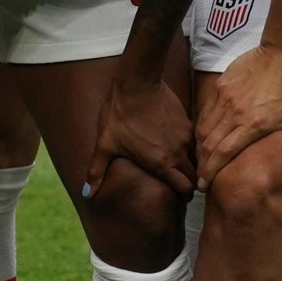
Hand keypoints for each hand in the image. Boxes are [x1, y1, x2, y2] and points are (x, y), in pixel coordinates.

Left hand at [82, 71, 196, 203]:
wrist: (137, 84)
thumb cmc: (119, 115)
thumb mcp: (105, 144)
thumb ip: (97, 171)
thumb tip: (86, 194)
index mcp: (161, 164)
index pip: (185, 190)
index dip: (184, 196)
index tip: (179, 196)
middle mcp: (178, 153)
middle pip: (194, 177)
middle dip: (189, 183)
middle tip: (181, 183)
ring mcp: (185, 137)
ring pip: (195, 158)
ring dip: (190, 164)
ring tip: (178, 164)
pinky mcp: (187, 122)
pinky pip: (193, 141)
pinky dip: (188, 146)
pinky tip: (175, 143)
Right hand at [194, 45, 281, 187]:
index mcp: (254, 123)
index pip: (223, 152)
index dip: (211, 171)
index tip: (204, 184)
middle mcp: (234, 112)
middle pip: (208, 143)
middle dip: (202, 164)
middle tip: (200, 179)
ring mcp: (224, 98)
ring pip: (203, 128)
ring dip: (200, 147)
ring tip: (201, 161)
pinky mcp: (220, 86)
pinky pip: (206, 112)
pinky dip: (203, 128)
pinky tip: (205, 137)